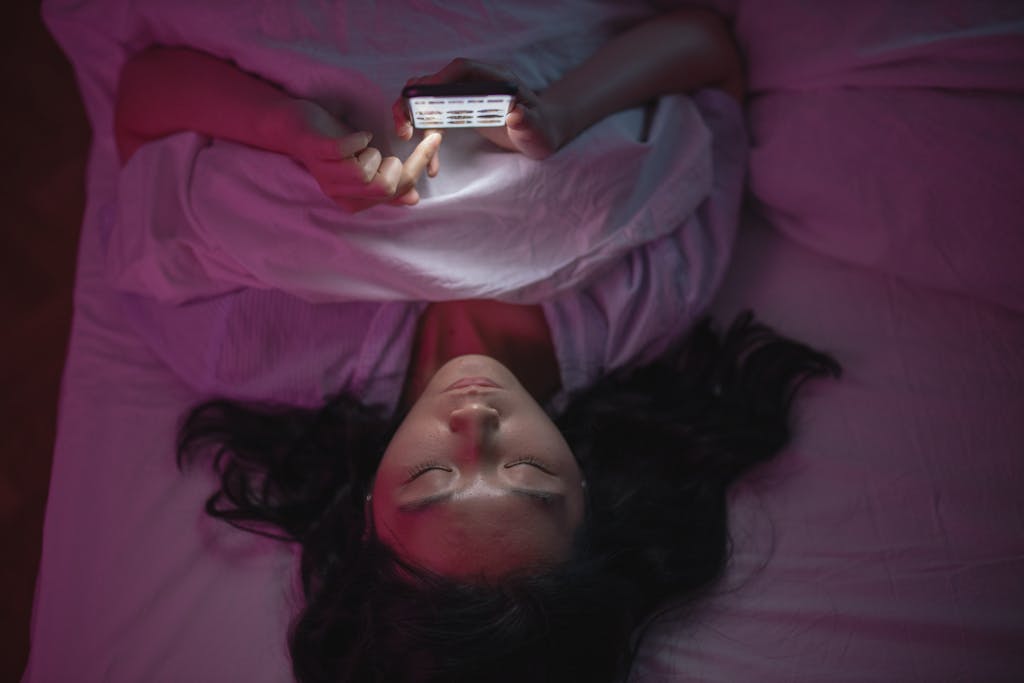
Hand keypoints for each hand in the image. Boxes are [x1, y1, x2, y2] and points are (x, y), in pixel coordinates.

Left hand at [276, 99, 440, 212]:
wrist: (293, 128)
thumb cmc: (333, 146)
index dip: (418, 167)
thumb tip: (414, 199)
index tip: (433, 141)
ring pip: (366, 174)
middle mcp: (340, 194)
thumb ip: (389, 183)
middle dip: (402, 163)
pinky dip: (358, 139)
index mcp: (355, 201)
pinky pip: (345, 150)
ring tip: (367, 146)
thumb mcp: (366, 168)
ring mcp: (327, 174)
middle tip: (395, 148)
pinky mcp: (318, 152)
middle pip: (386, 188)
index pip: (396, 192)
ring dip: (374, 153)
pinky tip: (360, 135)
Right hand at [392, 58, 566, 168]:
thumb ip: (527, 121)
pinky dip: (426, 137)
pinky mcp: (458, 112)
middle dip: (414, 98)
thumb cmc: (540, 129)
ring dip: (412, 115)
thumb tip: (516, 114)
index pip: (462, 68)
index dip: (440, 78)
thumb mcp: (537, 128)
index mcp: (494, 78)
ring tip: (406, 138)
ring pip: (427, 99)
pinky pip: (434, 119)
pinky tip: (432, 164)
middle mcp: (473, 83)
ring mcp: (463, 96)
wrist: (538, 135)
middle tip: (404, 125)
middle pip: (435, 81)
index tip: (423, 95)